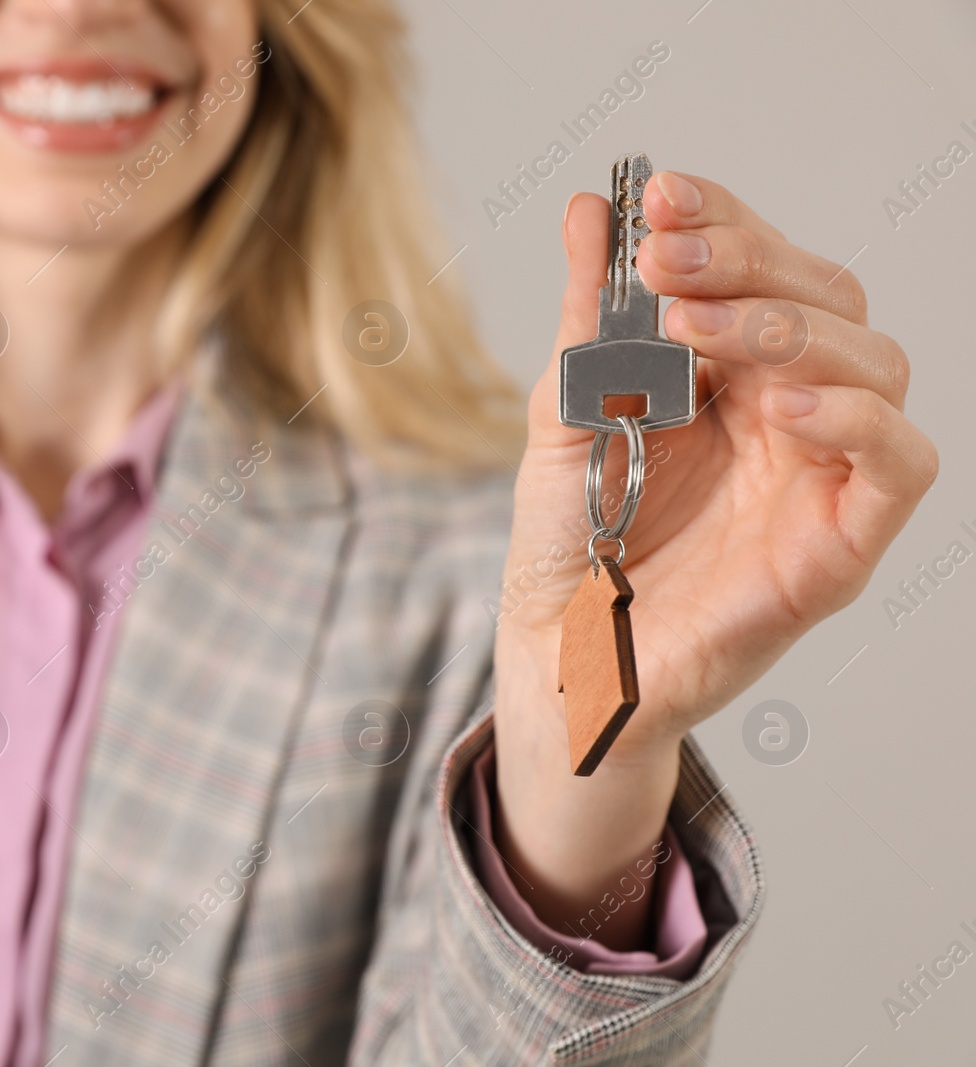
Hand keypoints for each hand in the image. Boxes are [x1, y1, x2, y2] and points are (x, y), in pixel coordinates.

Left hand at [489, 172, 938, 947]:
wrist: (562, 647)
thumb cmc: (572, 538)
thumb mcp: (567, 410)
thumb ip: (587, 319)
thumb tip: (583, 210)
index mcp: (731, 371)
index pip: (764, 268)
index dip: (724, 223)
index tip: (657, 198)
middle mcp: (789, 410)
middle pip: (826, 300)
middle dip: (747, 262)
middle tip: (664, 257)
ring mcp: (821, 472)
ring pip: (873, 364)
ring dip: (786, 328)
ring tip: (694, 330)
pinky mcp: (843, 542)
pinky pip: (898, 464)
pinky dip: (855, 419)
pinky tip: (781, 405)